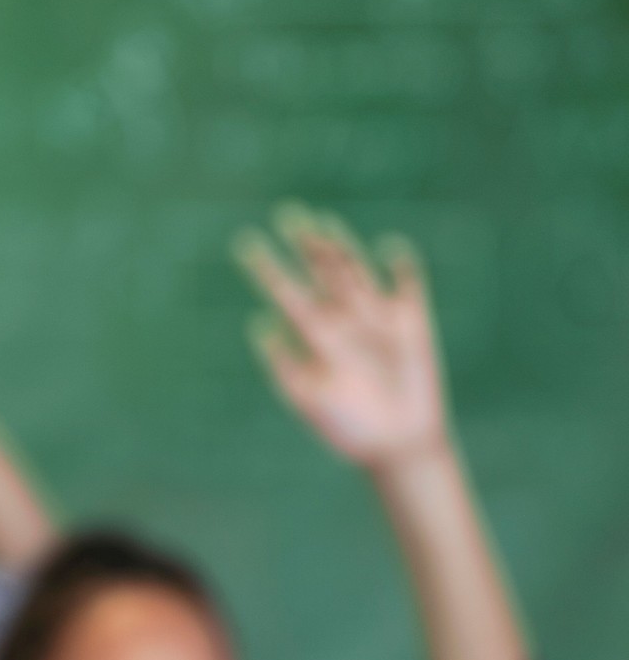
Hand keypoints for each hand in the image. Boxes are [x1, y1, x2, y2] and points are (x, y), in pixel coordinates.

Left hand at [236, 205, 449, 470]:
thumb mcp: (309, 401)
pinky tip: (390, 248)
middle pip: (320, 271)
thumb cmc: (347, 427)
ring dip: (342, 248)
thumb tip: (261, 324)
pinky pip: (408, 284)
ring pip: (356, 271)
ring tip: (324, 226)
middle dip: (306, 245)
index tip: (245, 243)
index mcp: (313, 333)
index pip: (285, 291)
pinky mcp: (412, 320)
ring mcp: (376, 316)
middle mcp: (342, 317)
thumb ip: (285, 367)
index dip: (267, 268)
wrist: (399, 445)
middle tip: (288, 214)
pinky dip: (401, 266)